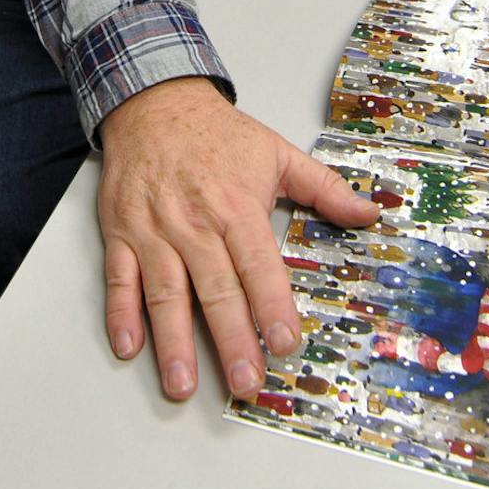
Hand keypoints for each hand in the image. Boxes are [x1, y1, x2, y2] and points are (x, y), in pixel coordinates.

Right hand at [96, 77, 378, 402]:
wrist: (154, 104)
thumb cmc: (216, 135)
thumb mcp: (277, 152)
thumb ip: (324, 188)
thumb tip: (369, 213)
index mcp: (237, 207)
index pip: (259, 266)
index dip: (273, 307)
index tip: (287, 343)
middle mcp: (195, 224)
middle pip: (216, 290)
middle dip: (231, 340)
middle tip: (244, 381)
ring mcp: (155, 232)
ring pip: (165, 293)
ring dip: (173, 341)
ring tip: (183, 384)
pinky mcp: (122, 234)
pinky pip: (119, 279)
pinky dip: (119, 314)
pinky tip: (128, 347)